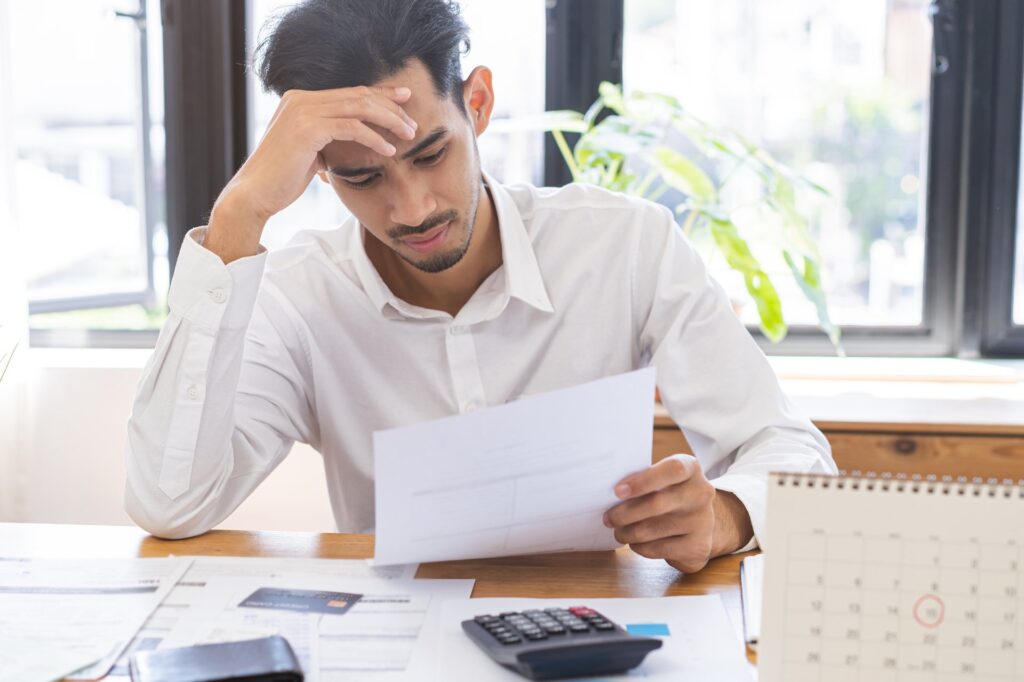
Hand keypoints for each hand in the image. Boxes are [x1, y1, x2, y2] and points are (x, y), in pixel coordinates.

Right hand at [207, 86, 418, 260]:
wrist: (255, 194)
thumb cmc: (283, 178)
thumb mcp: (310, 151)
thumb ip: (328, 138)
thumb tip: (353, 138)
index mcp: (301, 100)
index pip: (349, 92)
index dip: (379, 94)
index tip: (404, 100)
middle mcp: (301, 99)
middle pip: (358, 95)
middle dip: (390, 105)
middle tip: (412, 120)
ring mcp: (303, 110)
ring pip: (359, 107)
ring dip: (388, 120)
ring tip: (408, 135)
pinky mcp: (308, 128)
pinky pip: (351, 127)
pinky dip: (374, 137)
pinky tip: (389, 150)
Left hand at [602, 454, 752, 572]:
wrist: (702, 523)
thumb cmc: (671, 494)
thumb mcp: (663, 479)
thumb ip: (643, 480)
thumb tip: (613, 495)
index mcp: (691, 468)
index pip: (673, 470)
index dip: (643, 481)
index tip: (618, 491)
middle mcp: (701, 493)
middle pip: (657, 503)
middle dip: (625, 513)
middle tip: (608, 518)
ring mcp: (703, 521)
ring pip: (653, 529)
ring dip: (628, 533)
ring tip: (619, 531)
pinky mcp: (698, 546)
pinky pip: (658, 549)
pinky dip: (640, 547)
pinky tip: (635, 542)